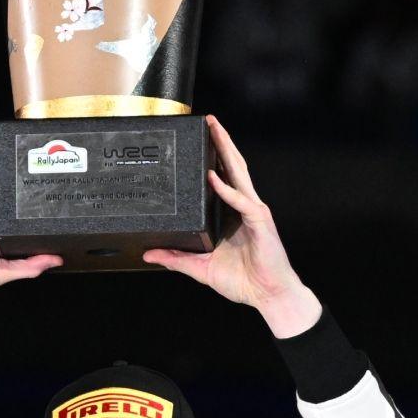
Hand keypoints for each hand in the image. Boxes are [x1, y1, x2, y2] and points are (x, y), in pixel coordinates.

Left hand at [143, 116, 320, 337]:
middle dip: (220, 142)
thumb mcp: (199, 268)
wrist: (268, 297)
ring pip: (239, 175)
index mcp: (231, 215)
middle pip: (231, 168)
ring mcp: (253, 213)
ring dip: (227, 151)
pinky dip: (228, 189)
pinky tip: (214, 177)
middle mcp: (243, 208)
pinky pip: (243, 202)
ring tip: (215, 130)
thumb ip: (175, 259)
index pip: (221, 179)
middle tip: (207, 120)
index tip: (197, 139)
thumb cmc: (243, 280)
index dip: (211, 158)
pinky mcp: (260, 224)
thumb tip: (149, 253)